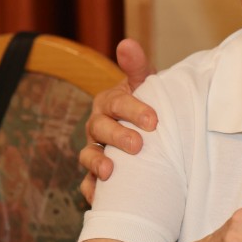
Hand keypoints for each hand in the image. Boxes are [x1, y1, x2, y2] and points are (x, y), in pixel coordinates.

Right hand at [78, 38, 157, 201]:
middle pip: (100, 130)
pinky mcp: (96, 174)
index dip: (133, 110)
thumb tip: (127, 43)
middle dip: (117, 137)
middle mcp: (98, 126)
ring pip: (89, 156)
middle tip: (138, 146)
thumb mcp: (145, 83)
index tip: (154, 120)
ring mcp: (95, 150)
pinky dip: (92, 191)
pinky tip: (99, 198)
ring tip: (109, 173)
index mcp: (110, 102)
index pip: (116, 103)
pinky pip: (88, 184)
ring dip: (97, 164)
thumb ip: (137, 66)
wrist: (146, 130)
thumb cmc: (145, 104)